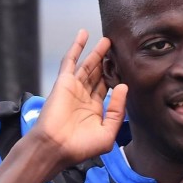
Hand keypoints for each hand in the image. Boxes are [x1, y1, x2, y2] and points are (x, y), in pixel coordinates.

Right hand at [32, 30, 128, 165]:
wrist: (55, 147)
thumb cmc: (80, 147)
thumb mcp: (107, 133)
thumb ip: (117, 110)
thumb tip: (123, 87)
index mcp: (95, 111)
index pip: (109, 90)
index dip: (117, 78)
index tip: (127, 68)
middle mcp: (85, 98)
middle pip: (99, 75)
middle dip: (108, 62)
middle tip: (118, 49)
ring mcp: (74, 88)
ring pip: (88, 65)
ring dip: (97, 52)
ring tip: (108, 40)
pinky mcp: (63, 82)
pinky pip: (71, 60)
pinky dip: (77, 46)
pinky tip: (84, 34)